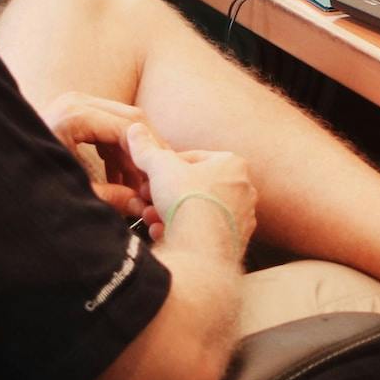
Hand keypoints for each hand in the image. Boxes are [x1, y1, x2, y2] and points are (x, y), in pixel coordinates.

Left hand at [42, 92, 157, 222]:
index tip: (158, 180)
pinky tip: (120, 180)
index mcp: (74, 116)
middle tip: (157, 180)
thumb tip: (138, 205)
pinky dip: (117, 150)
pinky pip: (107, 126)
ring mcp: (74, 103)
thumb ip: (107, 198)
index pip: (129, 129)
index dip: (147, 156)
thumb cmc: (27, 180)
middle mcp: (76, 101)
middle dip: (146, 152)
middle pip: (131, 119)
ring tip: (139, 186)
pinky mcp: (73, 112)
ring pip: (122, 122)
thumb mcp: (71, 190)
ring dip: (133, 153)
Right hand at [127, 133, 255, 255]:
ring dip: (171, 213)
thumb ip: (147, 149)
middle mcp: (243, 190)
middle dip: (166, 194)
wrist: (201, 249)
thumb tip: (135, 130)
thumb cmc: (188, 200)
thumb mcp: (160, 167)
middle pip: (195, 187)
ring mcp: (241, 218)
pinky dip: (183, 232)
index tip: (150, 177)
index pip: (193, 159)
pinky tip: (164, 234)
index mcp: (233, 164)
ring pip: (198, 211)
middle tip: (147, 199)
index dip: (166, 167)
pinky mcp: (234, 243)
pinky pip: (204, 234)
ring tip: (151, 218)